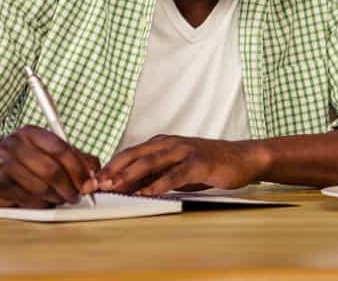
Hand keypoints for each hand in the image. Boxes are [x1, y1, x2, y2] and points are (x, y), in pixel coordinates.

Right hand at [0, 125, 99, 207]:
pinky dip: (39, 204)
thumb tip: (95, 172)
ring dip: (55, 198)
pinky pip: (25, 200)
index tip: (88, 183)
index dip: (78, 169)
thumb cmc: (23, 160)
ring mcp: (1, 164)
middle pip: (51, 170)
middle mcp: (14, 144)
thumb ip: (75, 158)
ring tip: (60, 198)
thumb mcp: (48, 152)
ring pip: (39, 188)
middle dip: (69, 187)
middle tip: (76, 196)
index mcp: (30, 132)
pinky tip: (42, 201)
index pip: (61, 149)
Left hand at [98, 135, 268, 195]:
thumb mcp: (179, 170)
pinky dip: (158, 184)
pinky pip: (174, 174)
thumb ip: (157, 175)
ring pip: (149, 162)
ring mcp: (184, 151)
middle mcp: (170, 144)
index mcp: (163, 143)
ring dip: (128, 176)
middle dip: (112, 171)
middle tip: (94, 185)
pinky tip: (147, 193)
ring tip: (113, 187)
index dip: (110, 166)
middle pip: (134, 155)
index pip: (130, 153)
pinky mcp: (197, 163)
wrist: (243, 158)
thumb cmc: (210, 165)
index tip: (93, 180)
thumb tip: (132, 188)